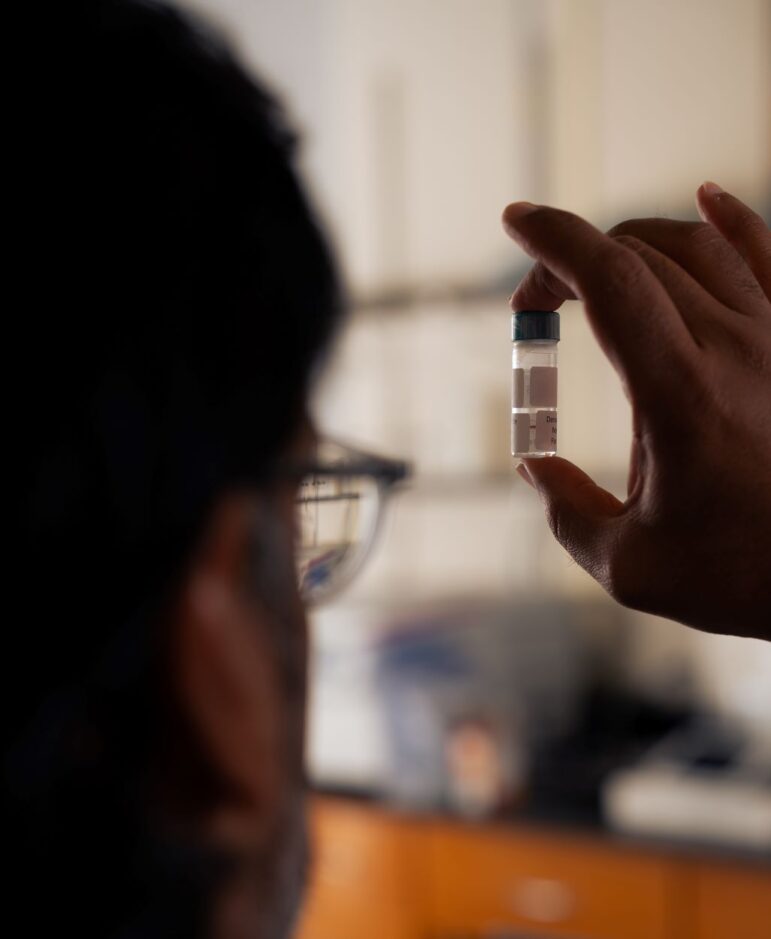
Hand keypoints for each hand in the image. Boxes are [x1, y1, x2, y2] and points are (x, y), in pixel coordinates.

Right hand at [502, 183, 770, 638]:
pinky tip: (706, 197)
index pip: (609, 281)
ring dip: (629, 245)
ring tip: (593, 274)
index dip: (553, 241)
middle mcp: (732, 348)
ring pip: (695, 246)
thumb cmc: (741, 576)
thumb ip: (566, 513)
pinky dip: (730, 219)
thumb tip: (534, 469)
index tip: (515, 222)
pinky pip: (767, 255)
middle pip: (639, 258)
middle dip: (570, 262)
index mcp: (679, 395)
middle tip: (536, 310)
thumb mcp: (631, 566)